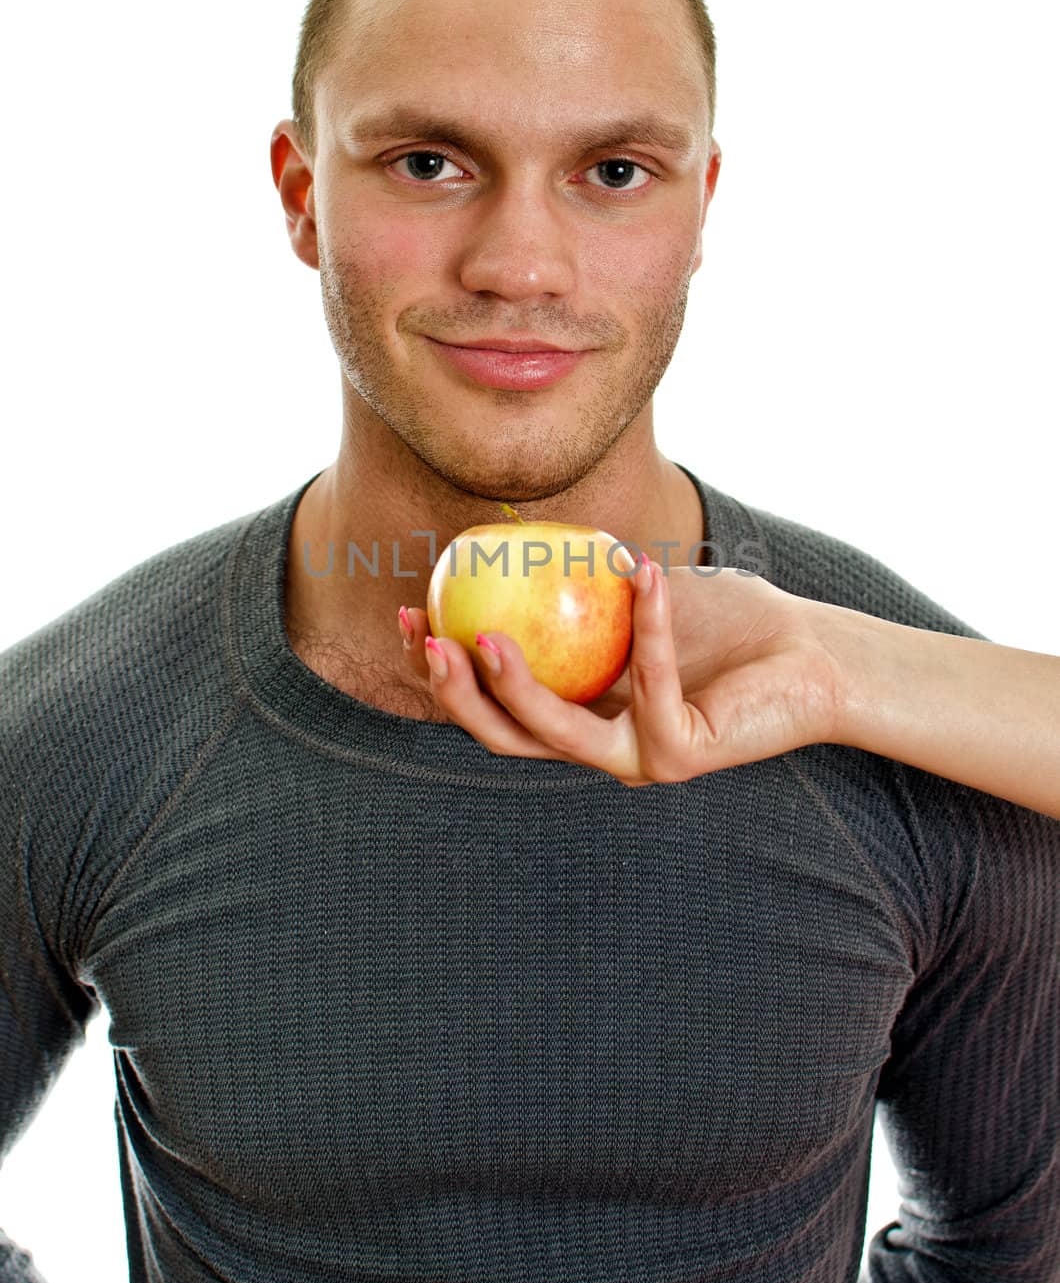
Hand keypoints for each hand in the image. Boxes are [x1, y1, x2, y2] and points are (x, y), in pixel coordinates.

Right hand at [396, 559, 848, 786]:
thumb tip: (507, 526)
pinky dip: (648, 624)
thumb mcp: (637, 584)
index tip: (412, 612)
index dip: (441, 668)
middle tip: (427, 638)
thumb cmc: (726, 620)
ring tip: (484, 635)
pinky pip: (647, 684)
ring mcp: (636, 757)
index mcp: (579, 710)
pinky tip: (644, 572)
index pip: (494, 700)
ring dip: (513, 688)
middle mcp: (599, 743)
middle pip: (504, 733)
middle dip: (453, 694)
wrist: (810, 652)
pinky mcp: (678, 756)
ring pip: (554, 733)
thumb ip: (578, 571)